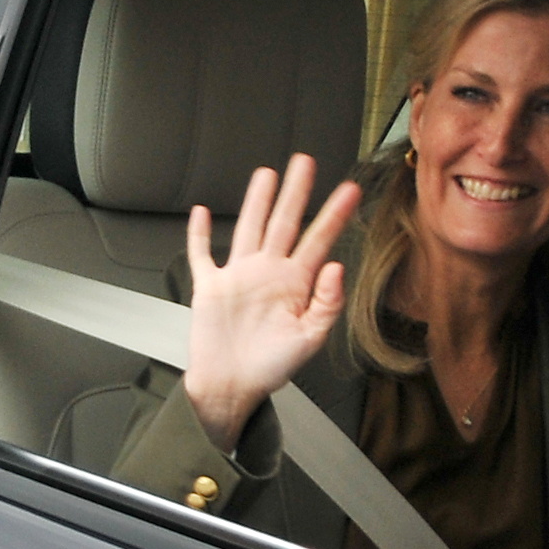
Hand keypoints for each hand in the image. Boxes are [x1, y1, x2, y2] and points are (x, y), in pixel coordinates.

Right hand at [182, 156, 361, 451]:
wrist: (231, 387)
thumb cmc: (271, 368)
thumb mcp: (310, 339)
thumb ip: (327, 303)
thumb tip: (336, 266)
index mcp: (295, 284)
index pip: (318, 240)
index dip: (334, 215)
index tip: (350, 190)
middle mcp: (268, 273)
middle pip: (284, 223)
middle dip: (296, 192)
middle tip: (305, 162)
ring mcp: (238, 277)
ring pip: (249, 228)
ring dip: (257, 201)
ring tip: (266, 174)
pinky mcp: (210, 287)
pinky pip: (202, 255)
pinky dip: (198, 235)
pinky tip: (199, 213)